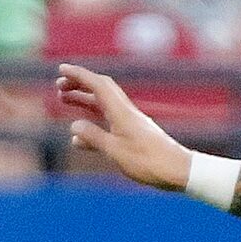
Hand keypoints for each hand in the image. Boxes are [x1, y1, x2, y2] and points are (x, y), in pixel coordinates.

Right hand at [57, 64, 191, 189]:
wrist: (181, 172)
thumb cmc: (150, 162)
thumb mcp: (116, 151)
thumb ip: (94, 137)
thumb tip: (75, 126)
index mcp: (122, 113)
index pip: (98, 85)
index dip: (79, 75)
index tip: (62, 69)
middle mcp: (128, 114)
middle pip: (102, 90)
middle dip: (79, 84)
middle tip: (59, 86)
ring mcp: (134, 124)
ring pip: (105, 106)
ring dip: (84, 100)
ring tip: (64, 101)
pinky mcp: (138, 135)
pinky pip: (111, 122)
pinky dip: (95, 122)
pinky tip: (82, 137)